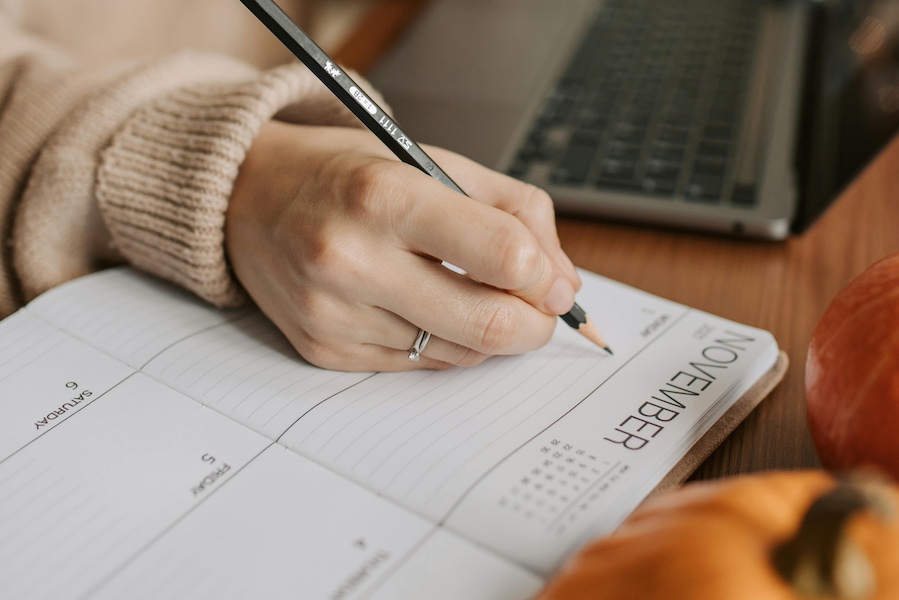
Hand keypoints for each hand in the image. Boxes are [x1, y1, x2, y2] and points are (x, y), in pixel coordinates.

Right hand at [226, 121, 580, 370]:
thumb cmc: (347, 174)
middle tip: (539, 309)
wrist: (246, 199)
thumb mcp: (433, 161)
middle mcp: (350, 260)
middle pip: (489, 324)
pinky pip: (419, 366)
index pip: (504, 256)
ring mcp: (333, 314)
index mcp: (384, 195)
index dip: (547, 276)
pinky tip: (425, 308)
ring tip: (474, 295)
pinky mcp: (323, 351)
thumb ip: (514, 212)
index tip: (553, 279)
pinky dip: (443, 342)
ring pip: (460, 353)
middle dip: (534, 324)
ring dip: (488, 333)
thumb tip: (563, 283)